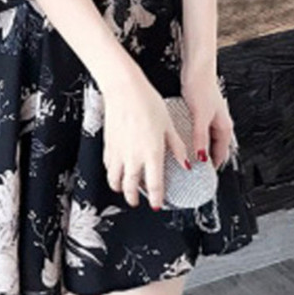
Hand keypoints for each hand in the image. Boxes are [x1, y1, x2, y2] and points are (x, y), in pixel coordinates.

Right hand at [102, 71, 190, 209]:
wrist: (124, 90)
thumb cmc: (147, 102)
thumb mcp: (168, 125)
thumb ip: (177, 147)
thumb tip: (185, 163)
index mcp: (152, 153)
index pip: (154, 185)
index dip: (157, 198)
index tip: (157, 204)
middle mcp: (133, 157)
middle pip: (131, 188)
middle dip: (134, 198)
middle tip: (137, 201)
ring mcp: (118, 152)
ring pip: (115, 181)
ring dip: (120, 188)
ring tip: (124, 189)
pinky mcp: (108, 144)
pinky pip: (108, 166)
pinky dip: (112, 172)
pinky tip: (116, 169)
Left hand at [180, 67, 234, 169]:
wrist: (197, 68)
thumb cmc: (201, 86)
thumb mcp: (200, 115)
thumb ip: (201, 137)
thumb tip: (201, 156)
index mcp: (225, 126)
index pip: (222, 154)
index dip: (213, 167)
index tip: (203, 178)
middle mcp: (219, 123)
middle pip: (215, 148)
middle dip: (206, 160)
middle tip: (194, 171)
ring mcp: (210, 117)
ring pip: (207, 140)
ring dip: (200, 149)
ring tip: (188, 158)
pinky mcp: (201, 111)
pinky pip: (199, 131)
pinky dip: (194, 139)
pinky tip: (184, 140)